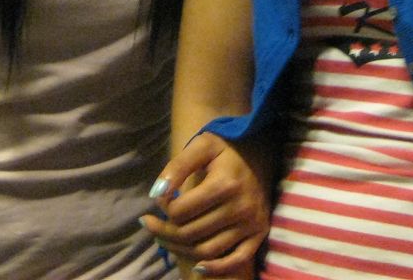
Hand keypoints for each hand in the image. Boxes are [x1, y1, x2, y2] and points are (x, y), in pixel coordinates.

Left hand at [141, 132, 268, 277]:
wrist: (262, 150)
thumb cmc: (227, 148)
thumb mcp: (201, 146)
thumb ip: (177, 167)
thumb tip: (156, 194)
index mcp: (225, 184)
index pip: (180, 211)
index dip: (164, 208)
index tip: (160, 199)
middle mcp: (241, 207)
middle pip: (190, 233)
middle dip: (164, 231)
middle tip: (150, 224)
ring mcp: (251, 223)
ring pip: (207, 250)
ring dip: (180, 249)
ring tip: (164, 239)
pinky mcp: (259, 233)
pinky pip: (236, 260)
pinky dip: (216, 268)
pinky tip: (198, 267)